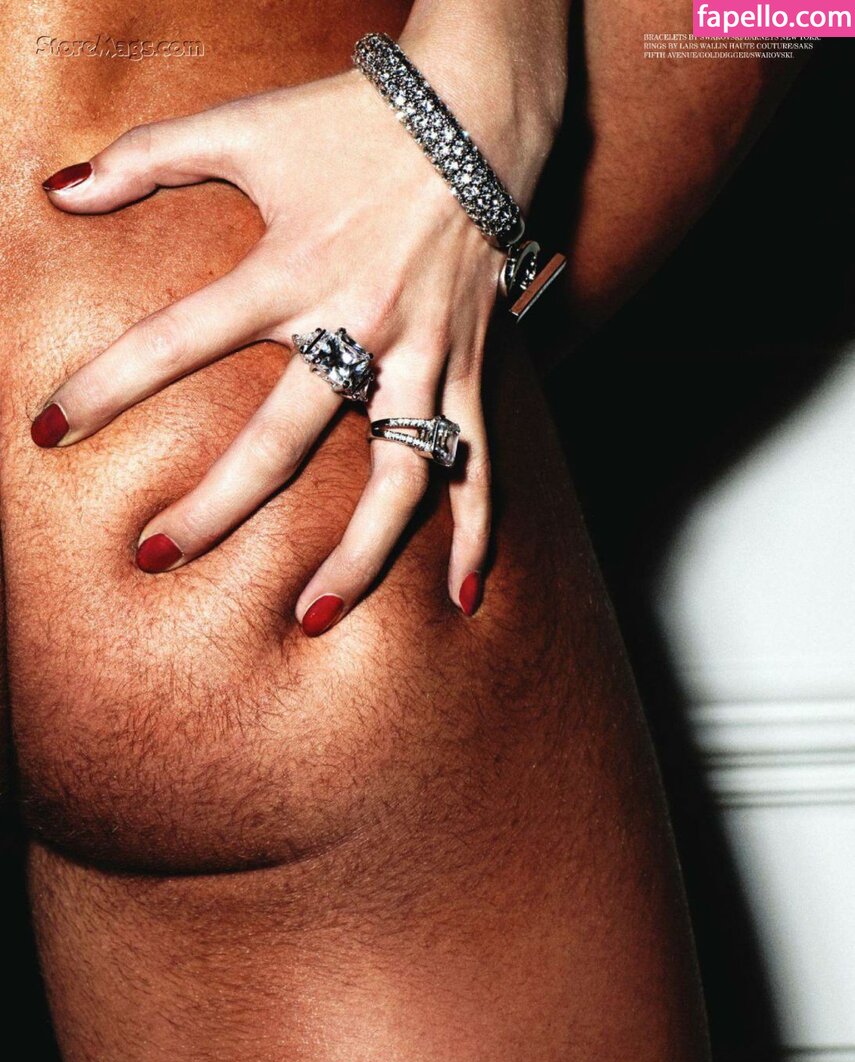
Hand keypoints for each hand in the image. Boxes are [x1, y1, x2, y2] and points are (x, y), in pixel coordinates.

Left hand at [33, 46, 555, 634]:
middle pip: (280, 441)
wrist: (474, 113)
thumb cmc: (352, 122)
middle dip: (213, 507)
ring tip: (314, 619)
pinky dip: (477, 529)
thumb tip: (60, 189)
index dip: (106, 389)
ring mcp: (423, 357)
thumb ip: (149, 156)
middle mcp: (359, 325)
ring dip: (358, 555)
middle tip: (151, 558)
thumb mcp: (246, 128)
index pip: (179, 340)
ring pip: (397, 477)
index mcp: (291, 269)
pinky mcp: (472, 369)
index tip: (48, 437)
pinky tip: (463, 595)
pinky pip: (481, 462)